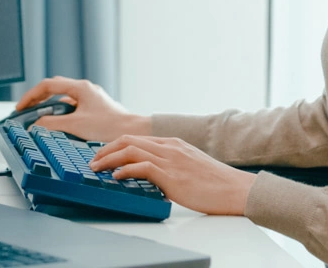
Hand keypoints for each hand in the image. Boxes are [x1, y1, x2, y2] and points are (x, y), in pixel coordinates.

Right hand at [16, 76, 150, 141]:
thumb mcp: (75, 125)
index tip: (20, 107)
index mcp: (80, 88)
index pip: (48, 85)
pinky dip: (60, 115)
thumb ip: (52, 123)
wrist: (132, 132)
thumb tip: (35, 124)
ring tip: (37, 119)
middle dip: (38, 99)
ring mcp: (90, 99)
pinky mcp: (94, 109)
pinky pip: (72, 108)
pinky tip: (57, 126)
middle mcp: (86, 90)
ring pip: (63, 99)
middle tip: (25, 111)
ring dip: (49, 108)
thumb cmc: (109, 126)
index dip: (31, 96)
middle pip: (55, 89)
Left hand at [89, 135, 256, 215]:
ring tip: (97, 168)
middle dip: (106, 149)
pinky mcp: (172, 174)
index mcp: (172, 143)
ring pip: (131, 151)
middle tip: (93, 160)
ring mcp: (170, 159)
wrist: (234, 188)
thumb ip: (172, 165)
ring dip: (109, 159)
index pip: (136, 138)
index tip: (103, 153)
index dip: (116, 145)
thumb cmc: (215, 182)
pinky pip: (142, 167)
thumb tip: (154, 174)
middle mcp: (169, 146)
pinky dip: (125, 170)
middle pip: (129, 140)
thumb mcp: (189, 166)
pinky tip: (115, 176)